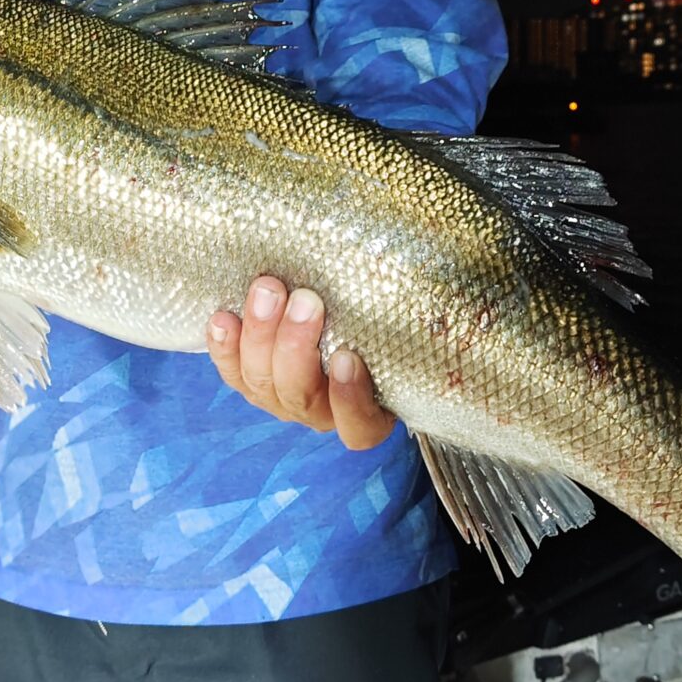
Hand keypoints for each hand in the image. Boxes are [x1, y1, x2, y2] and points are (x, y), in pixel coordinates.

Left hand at [207, 277, 395, 449]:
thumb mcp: (405, 328)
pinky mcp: (251, 379)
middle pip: (301, 398)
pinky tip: (222, 316)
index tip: (350, 355)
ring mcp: (283, 399)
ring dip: (262, 336)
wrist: (338, 316)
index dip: (350, 397)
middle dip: (298, 347)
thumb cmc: (384, 326)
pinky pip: (231, 373)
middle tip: (307, 300)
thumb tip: (459, 255)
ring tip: (269, 289)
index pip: (359, 426)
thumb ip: (413, 313)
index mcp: (367, 414)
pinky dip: (224, 346)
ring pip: (264, 384)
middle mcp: (321, 414)